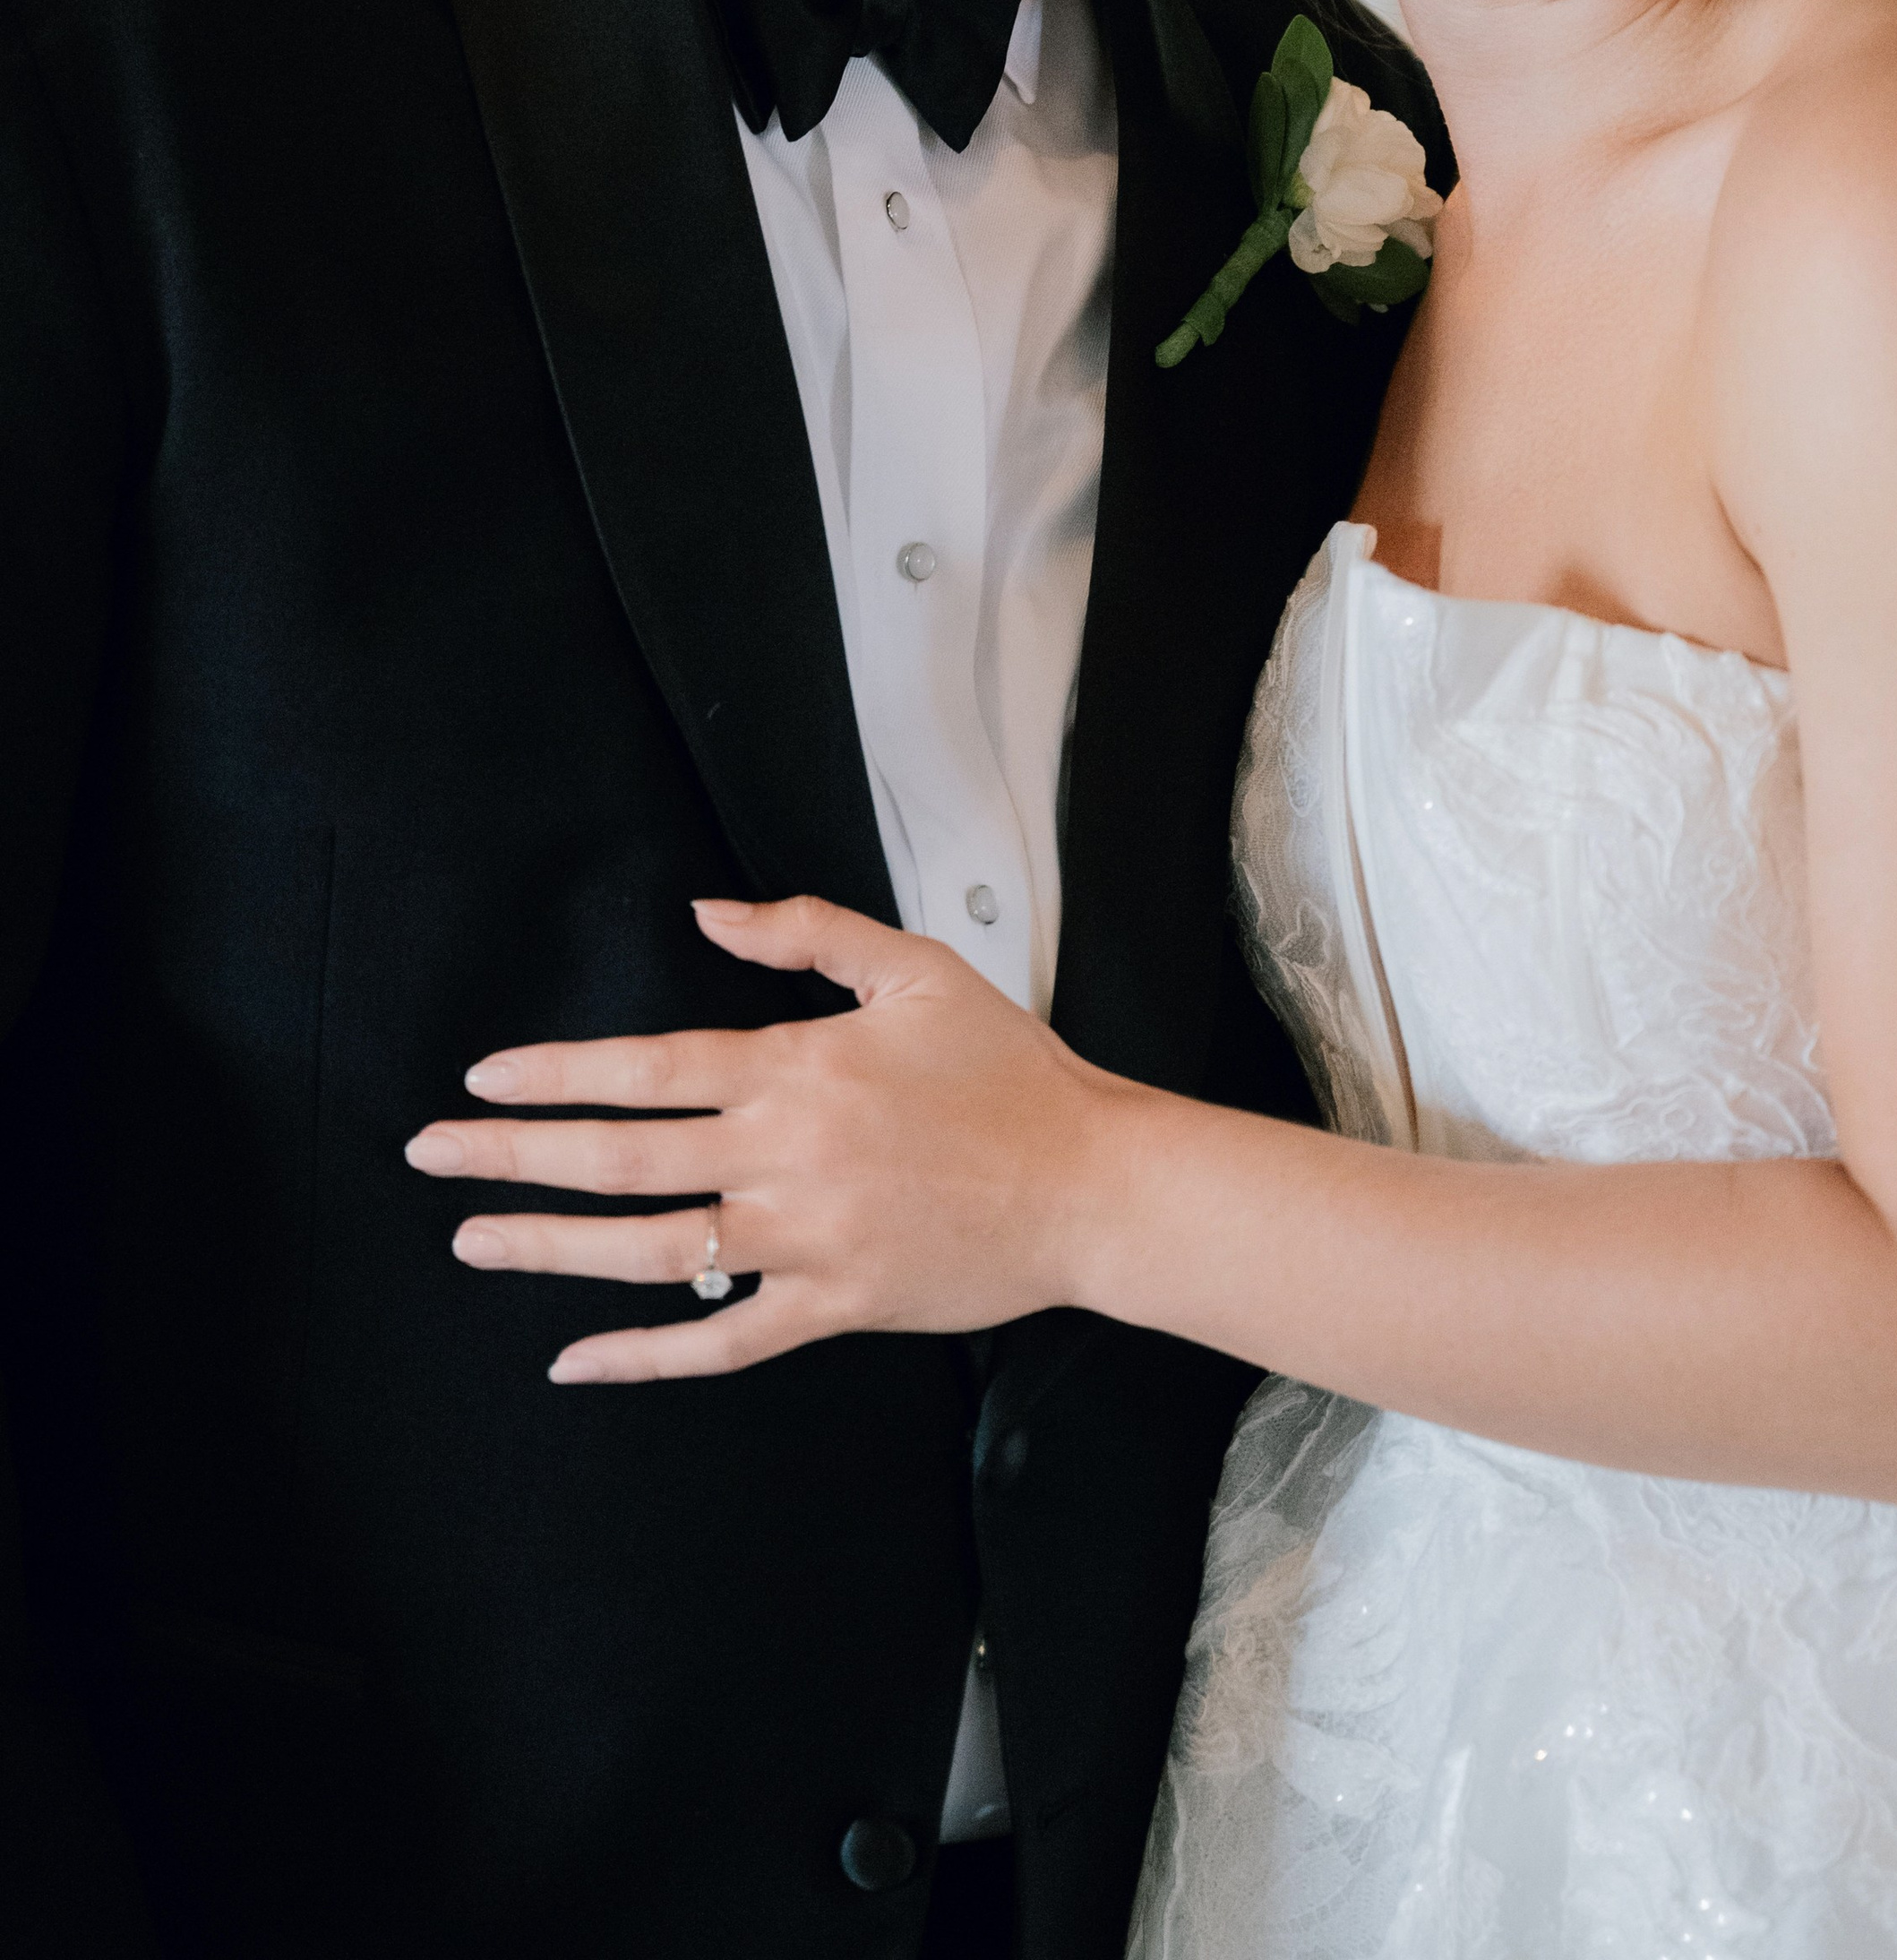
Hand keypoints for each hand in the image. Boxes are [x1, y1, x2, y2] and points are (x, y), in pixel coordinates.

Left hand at [404, 897, 1118, 1380]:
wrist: (1089, 1183)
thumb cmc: (1009, 1074)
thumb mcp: (914, 969)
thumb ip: (804, 934)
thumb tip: (707, 913)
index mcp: (797, 1068)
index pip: (646, 1068)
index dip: (557, 1076)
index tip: (485, 1081)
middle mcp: (784, 1156)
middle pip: (622, 1158)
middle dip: (514, 1156)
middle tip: (433, 1156)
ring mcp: (804, 1240)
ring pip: (651, 1251)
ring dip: (551, 1246)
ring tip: (476, 1240)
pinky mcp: (831, 1306)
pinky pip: (719, 1338)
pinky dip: (643, 1354)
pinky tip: (577, 1359)